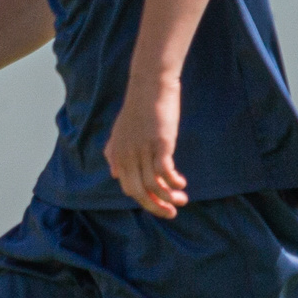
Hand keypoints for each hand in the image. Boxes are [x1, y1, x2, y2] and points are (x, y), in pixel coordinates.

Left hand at [105, 72, 187, 217]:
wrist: (150, 84)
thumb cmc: (138, 107)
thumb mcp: (120, 131)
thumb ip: (115, 152)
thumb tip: (115, 174)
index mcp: (119, 154)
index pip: (128, 188)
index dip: (143, 200)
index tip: (158, 204)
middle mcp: (128, 155)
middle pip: (139, 192)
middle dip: (156, 207)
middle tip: (171, 214)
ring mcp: (143, 150)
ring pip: (153, 185)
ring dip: (169, 198)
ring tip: (182, 201)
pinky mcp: (159, 143)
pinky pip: (164, 172)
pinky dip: (173, 183)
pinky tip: (182, 184)